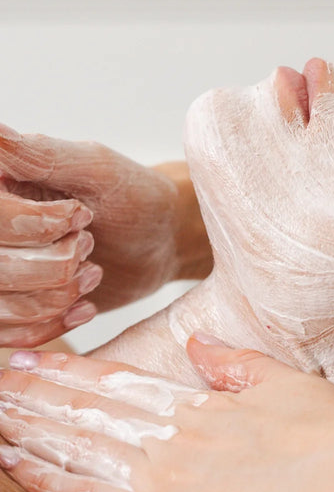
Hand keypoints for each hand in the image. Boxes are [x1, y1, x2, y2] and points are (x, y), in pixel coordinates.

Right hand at [0, 125, 205, 344]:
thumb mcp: (94, 168)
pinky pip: (7, 336)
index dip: (36, 225)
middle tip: (90, 244)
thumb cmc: (132, 196)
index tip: (81, 215)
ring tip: (91, 273)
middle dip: (54, 265)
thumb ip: (39, 155)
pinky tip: (84, 306)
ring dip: (56, 296)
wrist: (159, 242)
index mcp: (0, 186)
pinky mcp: (11, 310)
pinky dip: (52, 325)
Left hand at [0, 343, 333, 491]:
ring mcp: (161, 477)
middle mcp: (170, 435)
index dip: (68, 371)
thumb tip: (199, 345)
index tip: (32, 357)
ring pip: (76, 445)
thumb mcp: (285, 387)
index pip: (117, 383)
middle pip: (86, 409)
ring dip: (26, 428)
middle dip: (33, 394)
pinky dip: (46, 479)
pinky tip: (14, 462)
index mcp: (199, 405)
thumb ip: (237, 367)